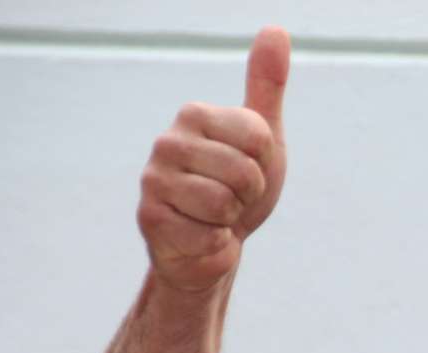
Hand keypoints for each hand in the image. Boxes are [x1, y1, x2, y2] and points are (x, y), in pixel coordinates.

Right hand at [137, 27, 289, 292]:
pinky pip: (207, 234)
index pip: (259, 137)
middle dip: (249, 196)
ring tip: (215, 218)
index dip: (264, 164)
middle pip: (244, 173)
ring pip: (224, 204)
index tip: (248, 171)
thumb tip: (276, 29)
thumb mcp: (263, 140)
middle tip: (232, 200)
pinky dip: (214, 244)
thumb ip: (266, 86)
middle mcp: (167, 142)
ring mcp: (154, 180)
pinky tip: (200, 237)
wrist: (210, 248)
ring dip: (230, 221)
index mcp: (195, 116)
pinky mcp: (150, 219)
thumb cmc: (237, 191)